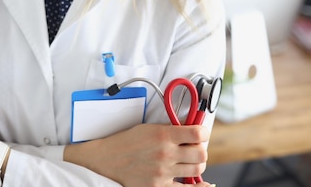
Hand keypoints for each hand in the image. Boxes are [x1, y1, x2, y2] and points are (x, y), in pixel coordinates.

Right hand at [64, 123, 213, 186]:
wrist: (107, 159)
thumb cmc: (126, 142)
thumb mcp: (148, 128)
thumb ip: (169, 130)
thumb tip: (190, 130)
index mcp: (163, 135)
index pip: (197, 133)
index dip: (203, 132)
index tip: (201, 133)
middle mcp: (166, 153)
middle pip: (201, 154)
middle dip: (200, 150)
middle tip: (194, 149)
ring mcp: (163, 172)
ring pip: (197, 170)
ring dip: (196, 165)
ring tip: (188, 162)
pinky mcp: (159, 186)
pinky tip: (203, 184)